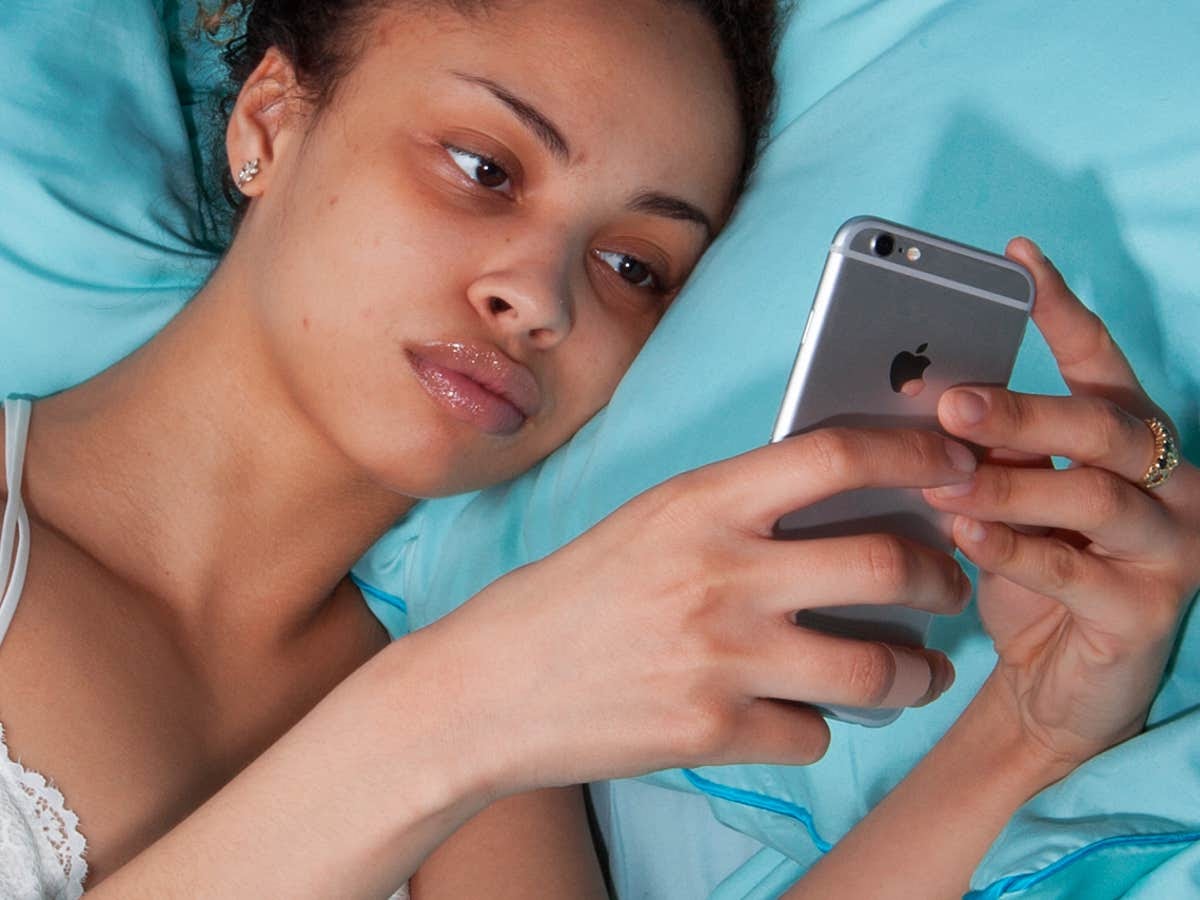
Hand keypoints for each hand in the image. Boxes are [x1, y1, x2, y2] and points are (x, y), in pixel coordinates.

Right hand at [436, 426, 976, 793]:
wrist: (487, 687)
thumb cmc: (570, 597)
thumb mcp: (650, 522)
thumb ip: (738, 509)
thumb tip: (845, 505)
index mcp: (700, 501)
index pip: (838, 454)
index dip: (915, 452)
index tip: (956, 463)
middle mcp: (720, 573)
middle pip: (888, 564)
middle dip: (944, 578)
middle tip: (951, 584)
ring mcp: (720, 658)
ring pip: (878, 669)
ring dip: (917, 673)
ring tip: (919, 671)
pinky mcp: (712, 732)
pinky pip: (815, 734)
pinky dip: (822, 727)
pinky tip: (802, 716)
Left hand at [925, 237, 1199, 771]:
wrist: (1055, 690)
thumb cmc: (1029, 578)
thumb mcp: (1010, 503)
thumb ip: (992, 452)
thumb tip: (925, 399)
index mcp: (1129, 443)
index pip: (1100, 361)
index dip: (1060, 308)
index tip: (1016, 258)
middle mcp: (1166, 483)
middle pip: (1100, 425)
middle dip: (1021, 409)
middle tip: (950, 400)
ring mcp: (1169, 547)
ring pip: (1091, 494)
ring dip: (1009, 483)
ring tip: (941, 476)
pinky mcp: (1148, 610)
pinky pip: (1073, 570)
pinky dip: (1013, 548)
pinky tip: (964, 535)